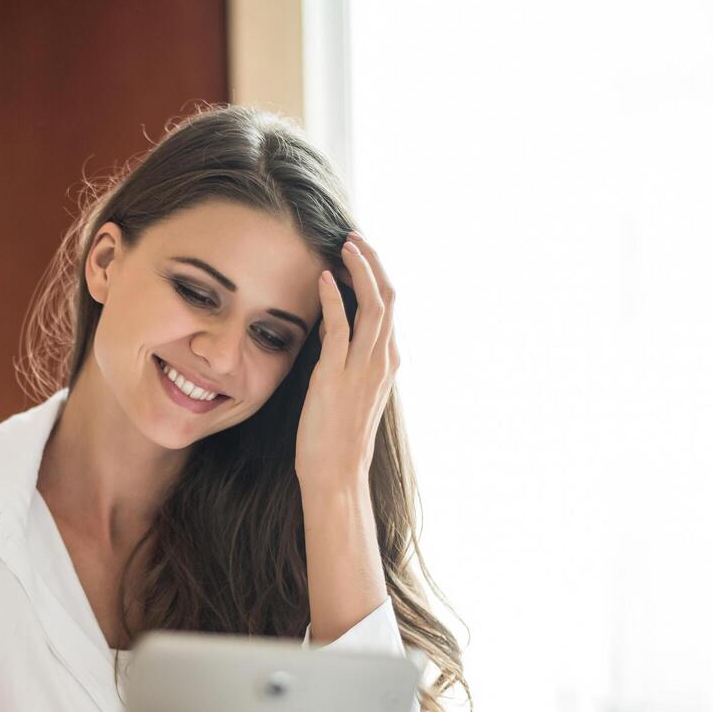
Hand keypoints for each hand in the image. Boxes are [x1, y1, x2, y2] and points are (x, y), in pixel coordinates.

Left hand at [294, 231, 400, 486]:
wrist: (337, 473)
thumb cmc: (338, 436)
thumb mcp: (351, 389)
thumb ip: (349, 358)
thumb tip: (334, 328)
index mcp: (387, 362)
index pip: (388, 307)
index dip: (376, 276)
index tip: (359, 255)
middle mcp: (382, 360)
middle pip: (387, 297)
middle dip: (373, 263)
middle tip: (355, 239)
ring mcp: (362, 368)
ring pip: (372, 306)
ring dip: (359, 271)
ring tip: (345, 247)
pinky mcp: (336, 376)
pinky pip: (339, 328)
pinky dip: (333, 299)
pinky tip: (324, 279)